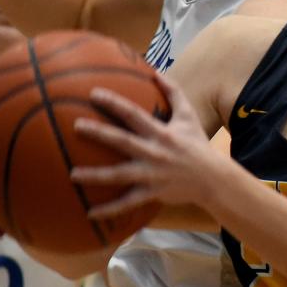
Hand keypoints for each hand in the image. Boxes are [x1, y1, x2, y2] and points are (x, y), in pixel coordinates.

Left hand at [71, 72, 225, 219]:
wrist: (213, 178)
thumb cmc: (198, 144)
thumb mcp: (188, 115)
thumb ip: (173, 92)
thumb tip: (157, 72)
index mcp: (160, 132)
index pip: (133, 114)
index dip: (114, 103)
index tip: (93, 94)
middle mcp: (153, 152)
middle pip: (122, 141)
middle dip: (99, 133)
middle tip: (76, 125)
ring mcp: (151, 174)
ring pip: (119, 175)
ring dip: (96, 176)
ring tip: (73, 174)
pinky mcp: (152, 193)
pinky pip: (127, 203)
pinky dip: (110, 210)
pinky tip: (90, 214)